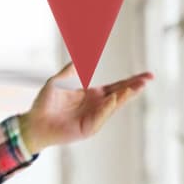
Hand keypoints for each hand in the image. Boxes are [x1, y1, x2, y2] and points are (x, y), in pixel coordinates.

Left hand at [18, 64, 152, 154]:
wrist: (34, 122)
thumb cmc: (44, 103)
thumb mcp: (57, 81)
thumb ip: (69, 70)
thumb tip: (78, 55)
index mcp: (93, 95)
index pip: (117, 87)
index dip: (131, 82)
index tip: (147, 76)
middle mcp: (97, 107)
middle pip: (120, 96)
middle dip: (134, 87)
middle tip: (149, 80)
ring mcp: (94, 118)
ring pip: (113, 106)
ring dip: (124, 96)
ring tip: (136, 87)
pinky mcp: (87, 129)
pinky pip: (99, 117)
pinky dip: (107, 108)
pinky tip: (114, 99)